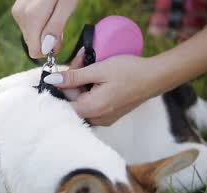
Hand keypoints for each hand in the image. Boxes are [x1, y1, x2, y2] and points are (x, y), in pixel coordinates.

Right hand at [11, 0, 78, 57]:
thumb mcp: (67, 4)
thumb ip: (56, 26)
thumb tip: (45, 49)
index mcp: (31, 16)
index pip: (35, 50)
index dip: (49, 49)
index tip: (60, 39)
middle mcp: (20, 14)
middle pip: (33, 43)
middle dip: (48, 39)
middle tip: (60, 21)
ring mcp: (17, 10)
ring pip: (31, 35)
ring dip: (45, 30)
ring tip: (55, 12)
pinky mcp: (18, 8)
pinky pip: (29, 25)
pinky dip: (40, 23)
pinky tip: (48, 10)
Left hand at [43, 54, 159, 125]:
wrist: (156, 78)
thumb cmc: (130, 72)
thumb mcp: (99, 69)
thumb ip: (73, 76)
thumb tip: (51, 80)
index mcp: (91, 109)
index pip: (62, 101)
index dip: (62, 83)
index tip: (70, 68)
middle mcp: (96, 119)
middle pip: (72, 100)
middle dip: (74, 79)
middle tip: (84, 58)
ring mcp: (103, 119)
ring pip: (82, 100)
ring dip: (83, 82)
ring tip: (92, 63)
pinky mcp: (109, 115)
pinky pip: (92, 103)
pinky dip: (91, 89)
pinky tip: (98, 76)